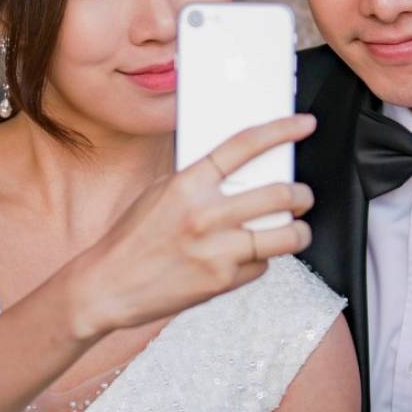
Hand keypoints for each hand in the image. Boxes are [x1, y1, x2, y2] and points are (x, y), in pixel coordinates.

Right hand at [70, 114, 316, 338]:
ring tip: (297, 229)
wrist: (108, 286)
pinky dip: (260, 261)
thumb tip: (241, 169)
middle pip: (279, 193)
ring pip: (286, 235)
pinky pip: (261, 265)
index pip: (245, 145)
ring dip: (300, 231)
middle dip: (302, 194)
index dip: (281, 129)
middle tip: (303, 196)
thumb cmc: (133, 238)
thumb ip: (199, 180)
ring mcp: (217, 250)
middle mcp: (205, 214)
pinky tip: (246, 258)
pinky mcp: (222, 281)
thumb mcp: (160, 193)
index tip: (303, 125)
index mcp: (188, 184)